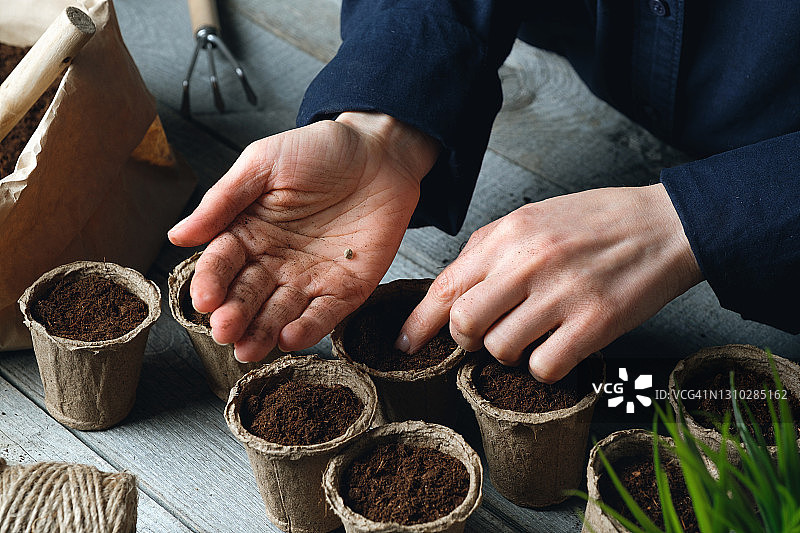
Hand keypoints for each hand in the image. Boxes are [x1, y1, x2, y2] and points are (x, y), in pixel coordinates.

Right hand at [168, 112, 438, 360]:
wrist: (380, 150)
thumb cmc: (319, 150)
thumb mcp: (264, 165)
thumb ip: (224, 201)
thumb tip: (177, 236)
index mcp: (248, 233)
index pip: (221, 264)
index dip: (211, 282)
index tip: (204, 299)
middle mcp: (274, 262)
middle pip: (247, 296)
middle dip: (234, 316)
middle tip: (224, 332)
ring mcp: (309, 278)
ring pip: (280, 313)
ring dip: (263, 333)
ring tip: (249, 349)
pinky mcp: (346, 288)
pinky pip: (324, 314)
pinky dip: (308, 329)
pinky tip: (289, 338)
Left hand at [395, 185, 702, 381]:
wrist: (663, 225)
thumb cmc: (595, 223)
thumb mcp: (533, 218)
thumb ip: (488, 252)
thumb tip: (450, 293)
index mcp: (508, 235)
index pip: (446, 287)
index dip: (420, 323)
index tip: (407, 344)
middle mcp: (528, 263)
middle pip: (465, 325)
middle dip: (469, 338)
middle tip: (489, 333)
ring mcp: (561, 294)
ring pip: (502, 350)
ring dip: (510, 352)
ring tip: (534, 333)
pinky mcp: (594, 324)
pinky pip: (544, 368)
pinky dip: (545, 367)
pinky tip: (559, 346)